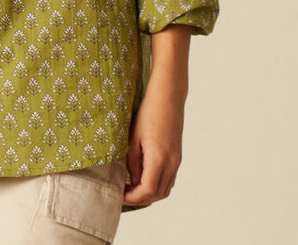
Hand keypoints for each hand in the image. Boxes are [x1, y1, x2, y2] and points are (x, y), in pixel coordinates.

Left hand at [123, 77, 184, 206]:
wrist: (168, 98)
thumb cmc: (148, 113)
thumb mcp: (134, 137)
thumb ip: (133, 162)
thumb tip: (133, 180)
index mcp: (159, 159)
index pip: (147, 190)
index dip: (133, 197)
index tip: (120, 195)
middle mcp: (171, 163)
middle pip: (158, 194)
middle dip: (140, 198)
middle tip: (124, 193)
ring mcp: (176, 160)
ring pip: (165, 189)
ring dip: (150, 194)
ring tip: (132, 187)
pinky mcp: (177, 156)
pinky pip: (169, 179)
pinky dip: (158, 185)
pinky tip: (144, 178)